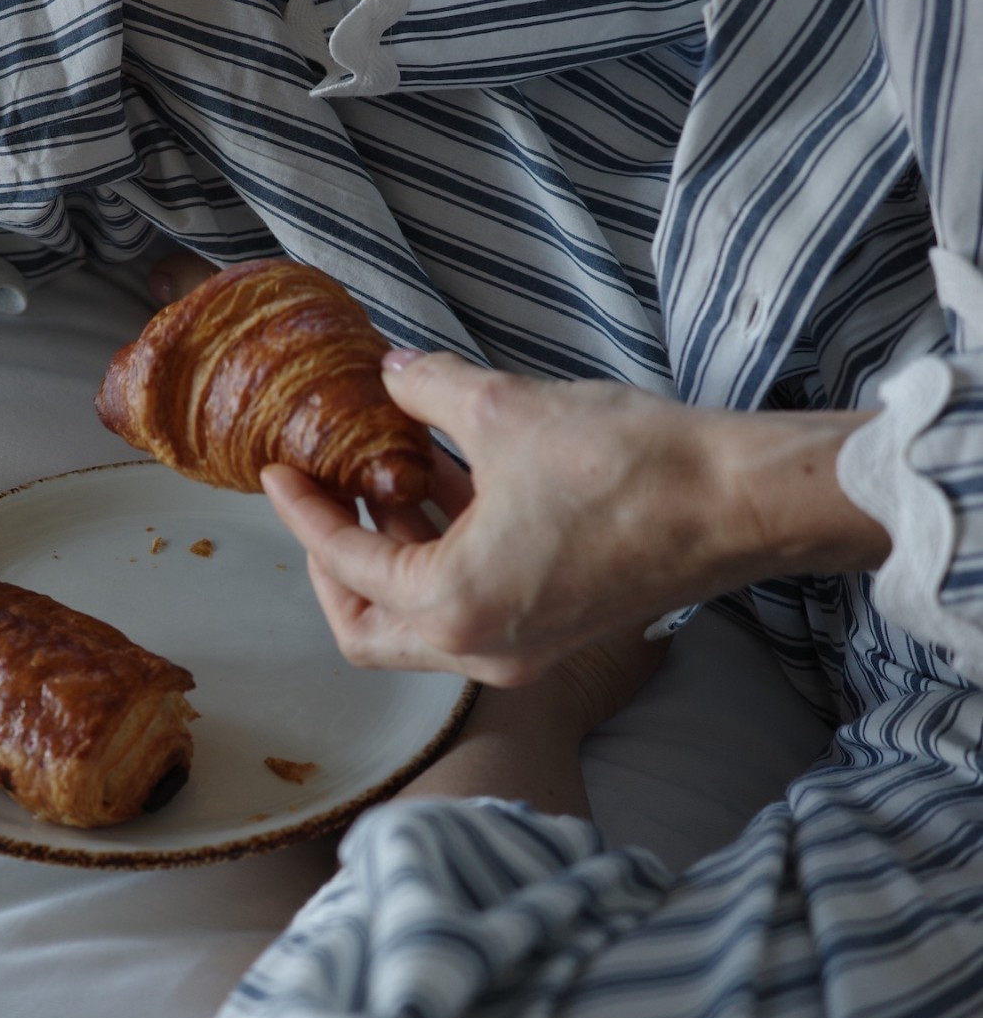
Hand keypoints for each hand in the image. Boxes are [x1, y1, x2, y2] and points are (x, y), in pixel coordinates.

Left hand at [261, 348, 889, 686]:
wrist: (738, 502)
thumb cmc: (631, 465)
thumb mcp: (507, 409)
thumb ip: (429, 389)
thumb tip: (392, 369)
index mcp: (453, 605)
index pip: (346, 565)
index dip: (304, 511)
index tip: (280, 471)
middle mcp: (480, 648)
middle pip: (367, 630)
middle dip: (336, 563)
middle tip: (326, 497)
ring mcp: (522, 648)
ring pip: (422, 623)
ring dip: (396, 556)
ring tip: (387, 476)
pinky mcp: (558, 632)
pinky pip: (472, 608)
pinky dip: (447, 559)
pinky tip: (448, 487)